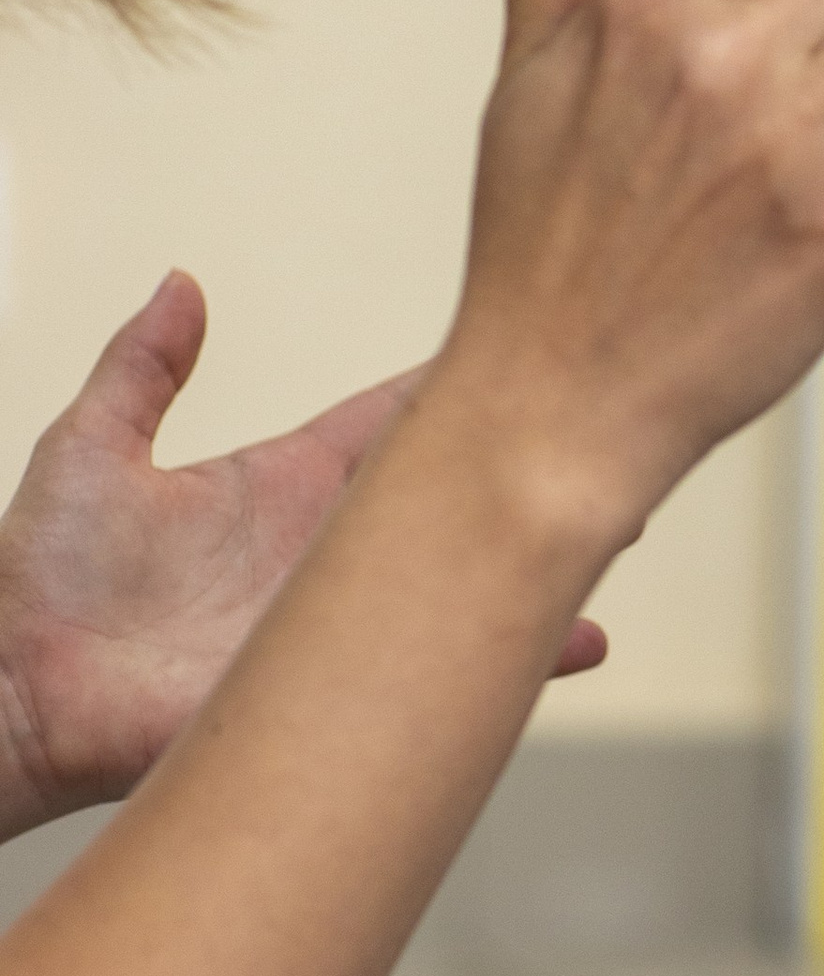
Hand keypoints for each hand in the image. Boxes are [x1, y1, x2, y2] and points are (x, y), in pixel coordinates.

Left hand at [0, 276, 605, 840]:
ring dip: (534, 556)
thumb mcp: (89, 447)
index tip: (524, 349)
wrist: (20, 693)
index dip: (457, 388)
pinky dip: (515, 658)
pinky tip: (575, 640)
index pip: (395, 418)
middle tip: (600, 430)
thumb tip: (181, 282)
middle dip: (524, 464)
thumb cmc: (40, 577)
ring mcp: (340, 617)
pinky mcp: (337, 683)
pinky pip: (437, 668)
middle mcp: (328, 546)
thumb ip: (143, 366)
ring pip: (463, 578)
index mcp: (286, 480)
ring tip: (612, 525)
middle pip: (452, 494)